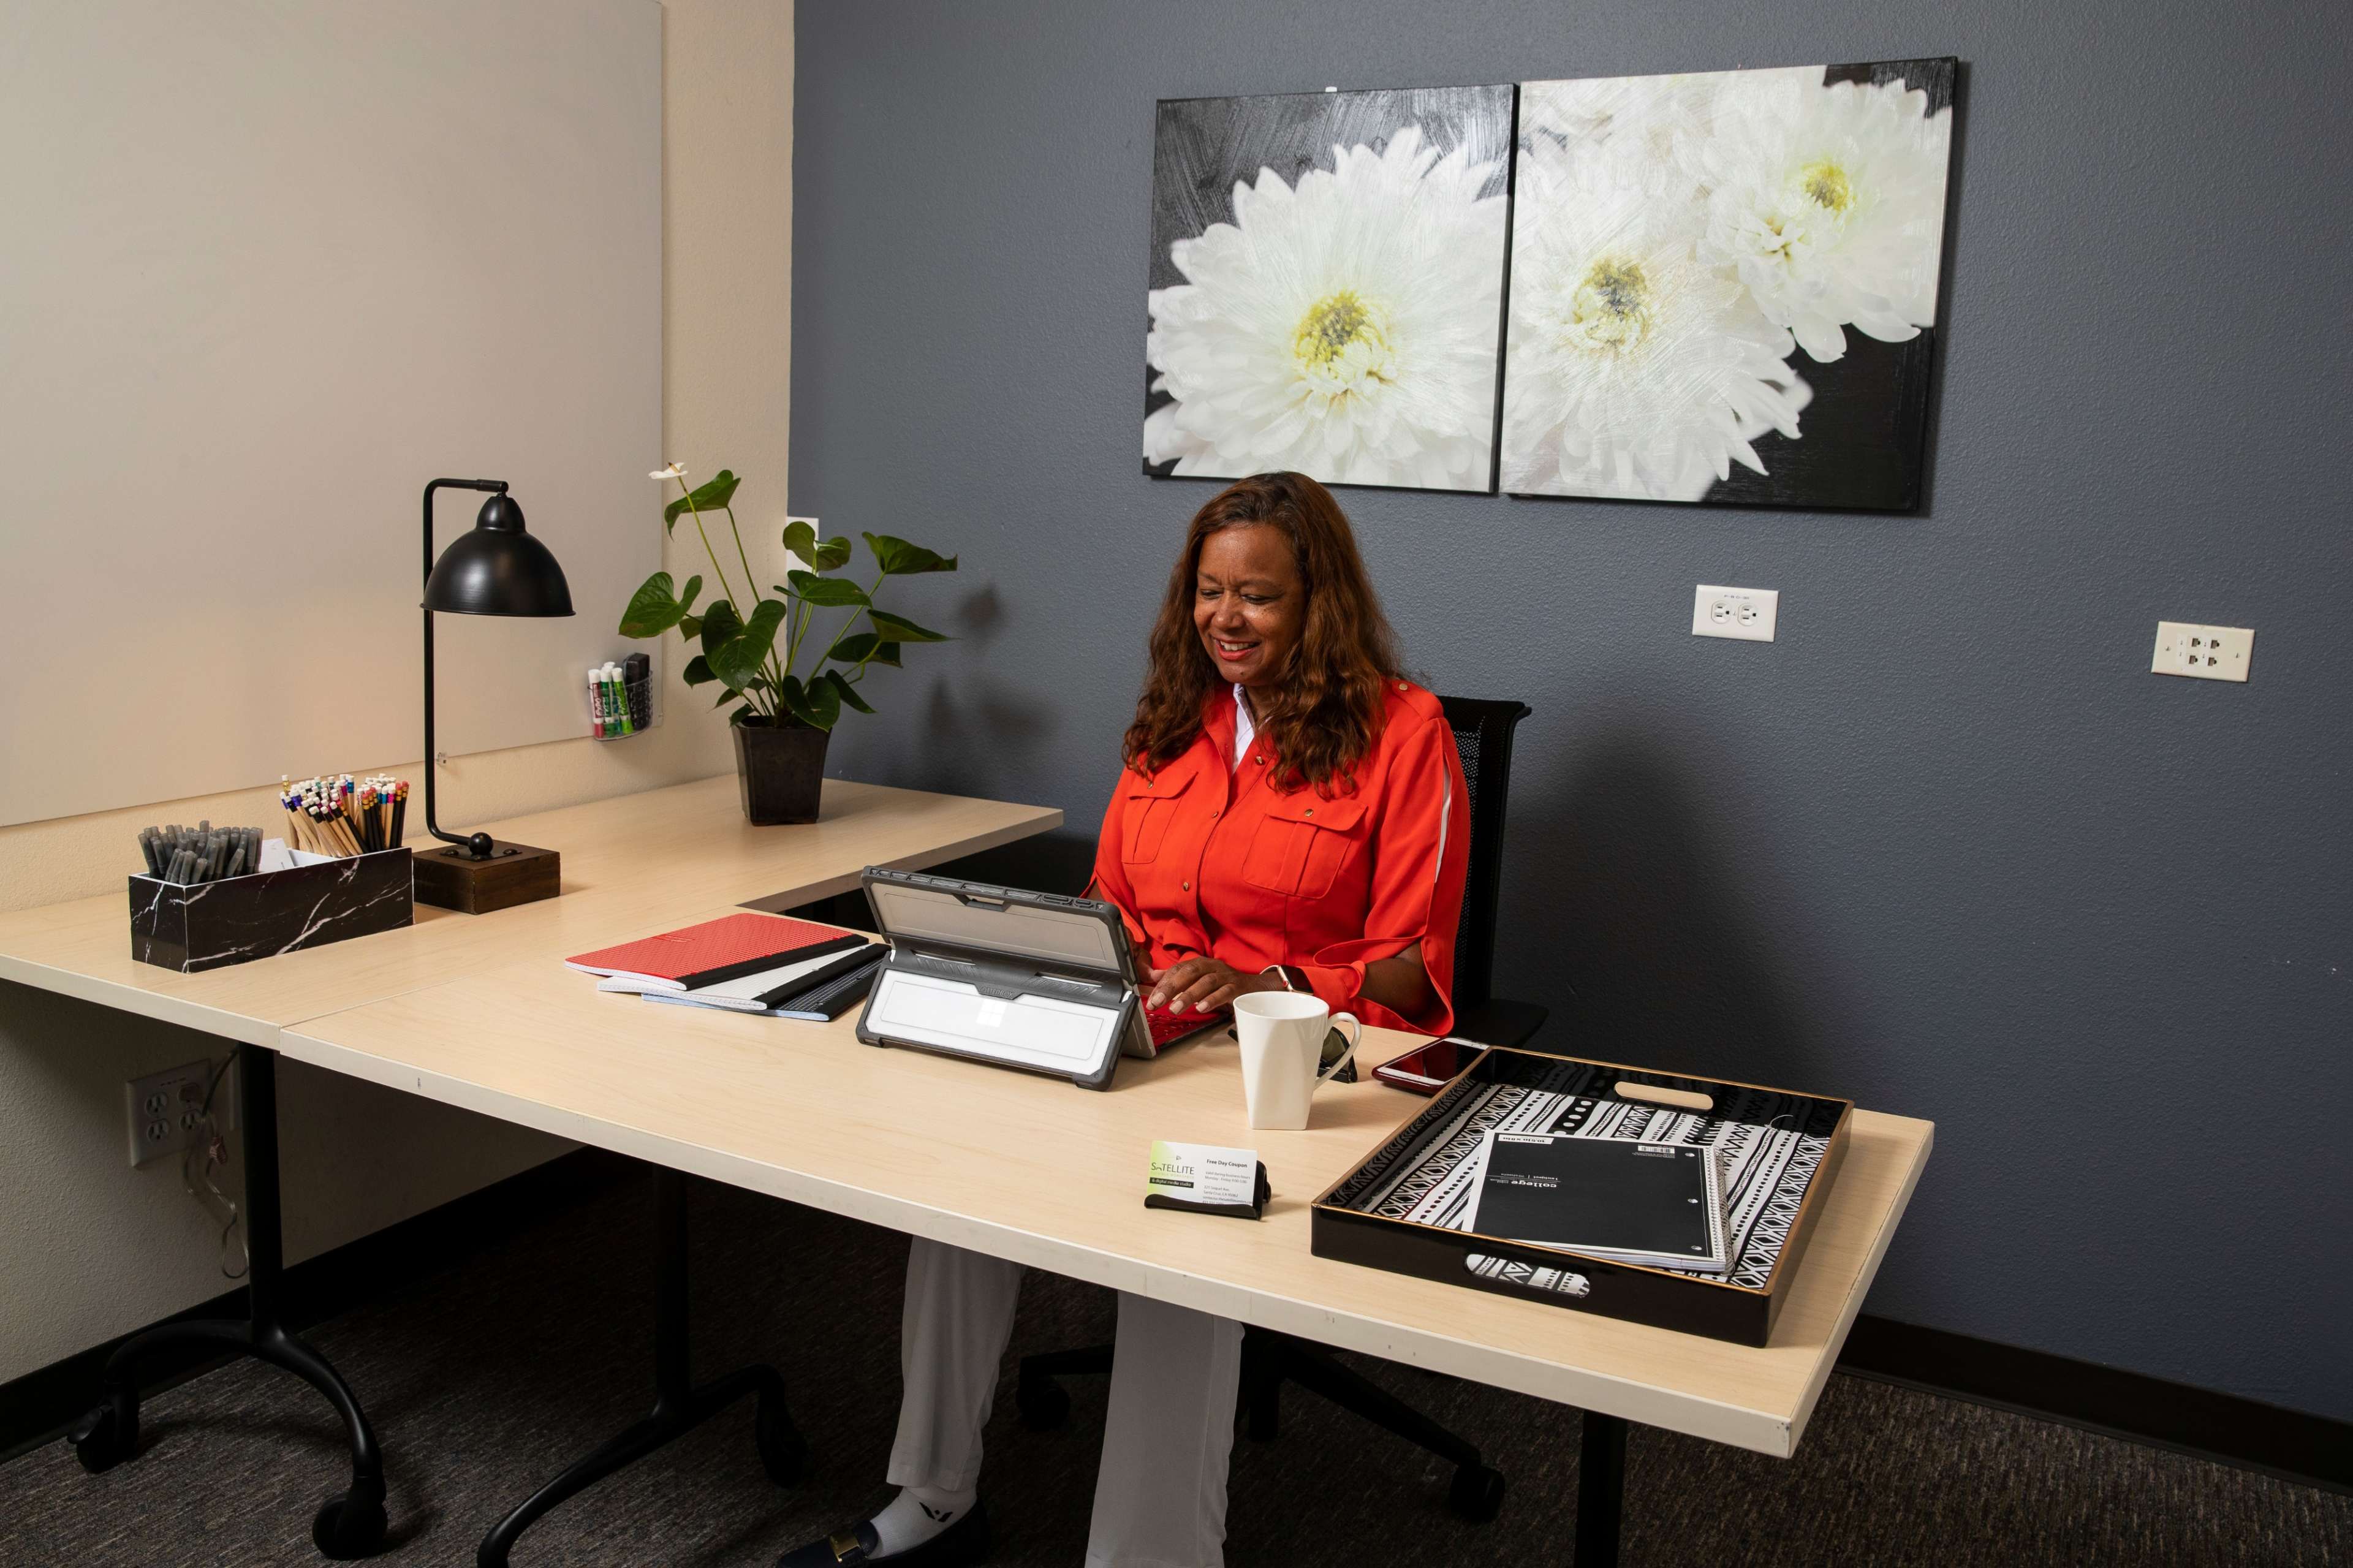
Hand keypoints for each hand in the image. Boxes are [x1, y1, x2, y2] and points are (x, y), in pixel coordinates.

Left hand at [1145, 957, 1280, 1014]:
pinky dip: (1212, 999)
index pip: (1177, 970)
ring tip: (1175, 1009)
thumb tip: (1155, 979)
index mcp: (1200, 964)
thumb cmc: (1223, 984)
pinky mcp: (1238, 987)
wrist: (1255, 987)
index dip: (1163, 983)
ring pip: (1206, 982)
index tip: (1151, 999)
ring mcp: (1225, 976)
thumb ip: (1179, 980)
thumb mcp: (1200, 980)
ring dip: (1189, 995)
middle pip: (1189, 973)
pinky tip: (1201, 1008)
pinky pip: (1225, 992)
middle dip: (1171, 987)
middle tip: (1157, 1003)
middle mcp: (1212, 966)